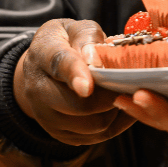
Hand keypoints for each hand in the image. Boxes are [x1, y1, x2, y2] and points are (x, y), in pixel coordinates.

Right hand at [13, 19, 135, 144]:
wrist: (42, 66)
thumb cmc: (67, 41)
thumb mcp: (75, 28)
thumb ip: (87, 37)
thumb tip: (96, 58)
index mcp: (43, 54)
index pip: (60, 65)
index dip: (76, 76)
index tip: (88, 87)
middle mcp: (38, 89)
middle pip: (77, 106)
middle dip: (109, 98)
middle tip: (129, 85)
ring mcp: (46, 116)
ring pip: (90, 126)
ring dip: (114, 112)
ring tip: (124, 94)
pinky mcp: (59, 133)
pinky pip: (95, 138)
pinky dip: (115, 125)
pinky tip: (121, 108)